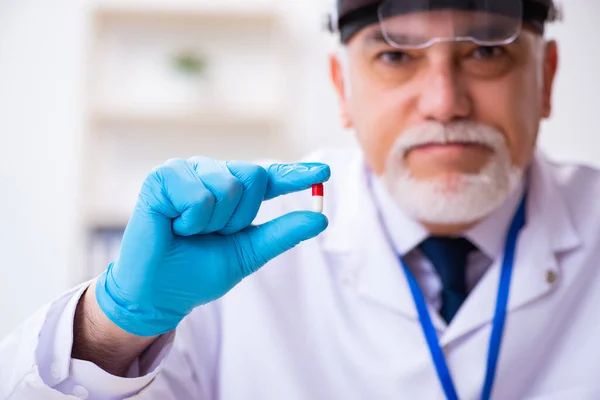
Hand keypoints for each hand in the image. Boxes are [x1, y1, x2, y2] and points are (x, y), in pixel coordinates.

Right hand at [95, 157, 329, 336]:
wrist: (159, 292)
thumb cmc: (198, 271)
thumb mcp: (248, 252)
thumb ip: (282, 234)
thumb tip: (320, 219)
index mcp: (232, 192)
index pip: (269, 178)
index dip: (295, 174)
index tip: (324, 172)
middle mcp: (212, 174)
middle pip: (253, 176)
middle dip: (239, 216)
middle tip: (212, 234)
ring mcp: (188, 171)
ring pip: (228, 186)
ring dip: (213, 222)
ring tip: (189, 231)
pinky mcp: (163, 177)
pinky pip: (200, 195)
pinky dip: (192, 221)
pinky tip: (174, 225)